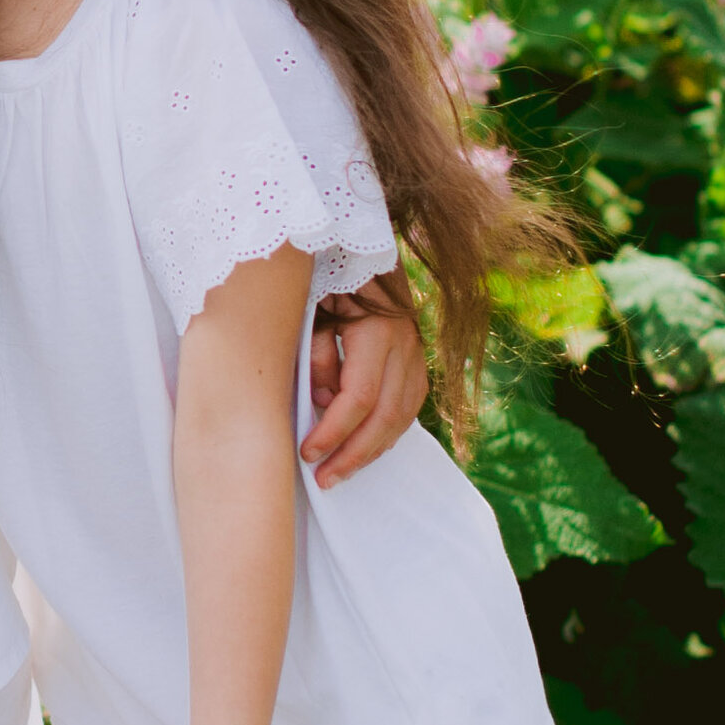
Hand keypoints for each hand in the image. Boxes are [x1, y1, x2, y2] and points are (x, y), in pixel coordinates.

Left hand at [301, 274, 427, 486]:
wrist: (353, 246)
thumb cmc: (320, 279)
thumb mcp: (309, 311)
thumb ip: (317, 358)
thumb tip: (326, 405)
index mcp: (377, 328)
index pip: (360, 397)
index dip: (334, 431)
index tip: (307, 453)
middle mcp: (405, 342)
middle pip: (387, 415)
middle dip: (353, 453)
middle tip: (324, 479)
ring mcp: (417, 351)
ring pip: (403, 416)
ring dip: (372, 450)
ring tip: (340, 473)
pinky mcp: (417, 358)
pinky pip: (409, 406)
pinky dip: (387, 433)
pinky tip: (364, 449)